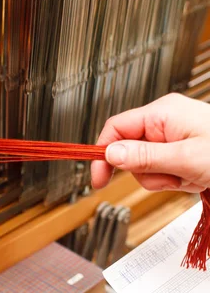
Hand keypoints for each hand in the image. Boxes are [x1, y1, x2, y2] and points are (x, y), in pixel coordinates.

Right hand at [91, 93, 209, 192]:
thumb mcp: (187, 158)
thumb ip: (146, 157)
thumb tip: (110, 153)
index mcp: (163, 113)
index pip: (116, 128)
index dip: (104, 154)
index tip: (98, 176)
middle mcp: (165, 121)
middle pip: (130, 151)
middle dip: (147, 172)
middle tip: (171, 178)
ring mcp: (173, 135)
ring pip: (145, 164)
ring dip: (164, 178)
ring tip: (188, 177)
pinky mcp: (181, 149)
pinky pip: (162, 168)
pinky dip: (175, 178)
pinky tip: (194, 177)